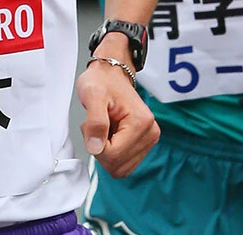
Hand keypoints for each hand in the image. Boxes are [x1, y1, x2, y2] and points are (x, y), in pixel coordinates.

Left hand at [76, 58, 158, 177]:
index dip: (96, 144)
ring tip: (104, 128)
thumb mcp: (92, 95)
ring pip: (120, 168)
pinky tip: (110, 134)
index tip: (93, 123)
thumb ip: (95, 122)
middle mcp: (151, 133)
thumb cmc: (102, 81)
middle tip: (98, 125)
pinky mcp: (144, 144)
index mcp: (142, 122)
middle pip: (118, 166)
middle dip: (101, 150)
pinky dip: (112, 153)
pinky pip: (123, 163)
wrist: (110, 74)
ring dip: (106, 152)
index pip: (113, 156)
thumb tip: (95, 148)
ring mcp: (149, 140)